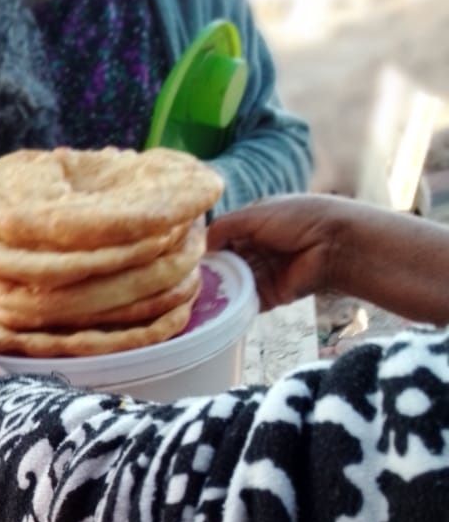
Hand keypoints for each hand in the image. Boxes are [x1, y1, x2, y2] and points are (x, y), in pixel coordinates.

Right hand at [209, 195, 448, 324]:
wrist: (335, 243)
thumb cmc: (298, 218)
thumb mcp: (256, 214)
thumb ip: (225, 226)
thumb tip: (201, 245)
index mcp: (252, 227)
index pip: (219, 239)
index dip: (205, 249)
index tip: (187, 259)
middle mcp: (255, 250)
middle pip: (223, 264)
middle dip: (209, 272)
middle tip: (189, 281)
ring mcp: (262, 274)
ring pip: (231, 285)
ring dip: (218, 290)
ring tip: (197, 296)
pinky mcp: (270, 296)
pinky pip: (245, 303)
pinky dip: (232, 306)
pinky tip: (215, 307)